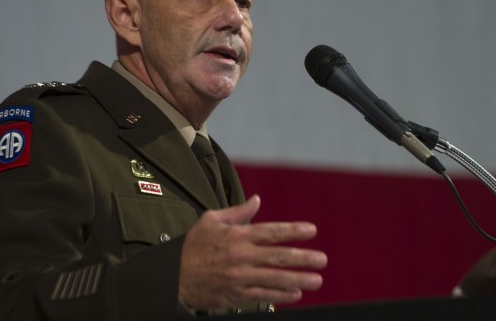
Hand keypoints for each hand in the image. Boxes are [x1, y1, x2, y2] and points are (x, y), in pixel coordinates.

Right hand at [179, 195, 326, 309]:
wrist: (174, 276)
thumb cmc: (193, 246)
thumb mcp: (211, 220)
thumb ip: (238, 211)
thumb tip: (257, 200)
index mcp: (237, 236)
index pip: (271, 231)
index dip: (292, 231)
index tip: (311, 230)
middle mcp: (240, 256)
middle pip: (277, 256)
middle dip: (302, 258)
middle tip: (322, 259)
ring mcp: (239, 277)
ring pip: (274, 278)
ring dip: (297, 279)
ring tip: (316, 279)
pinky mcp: (235, 294)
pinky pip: (262, 295)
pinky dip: (280, 295)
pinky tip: (295, 294)